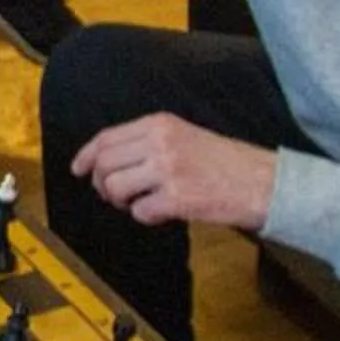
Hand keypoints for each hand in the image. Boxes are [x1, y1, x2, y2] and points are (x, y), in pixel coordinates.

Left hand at [65, 114, 276, 230]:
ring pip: (115, 188)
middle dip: (101, 184)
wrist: (261, 182)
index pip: (107, 138)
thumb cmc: (226, 162)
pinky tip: (162, 212)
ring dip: (121, 202)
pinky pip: (140, 212)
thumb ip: (149, 142)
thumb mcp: (185, 135)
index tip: (77, 168)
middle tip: (114, 195)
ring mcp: (168, 169)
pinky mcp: (177, 197)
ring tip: (139, 203)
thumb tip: (109, 161)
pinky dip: (145, 217)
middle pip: (105, 164)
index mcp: (160, 123)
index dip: (86, 156)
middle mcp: (161, 142)